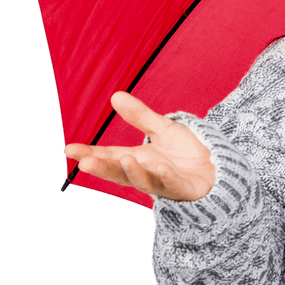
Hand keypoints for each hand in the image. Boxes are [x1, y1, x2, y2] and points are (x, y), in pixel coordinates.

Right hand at [63, 92, 214, 200]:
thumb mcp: (162, 129)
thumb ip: (140, 116)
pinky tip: (158, 166)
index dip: (89, 154)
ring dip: (132, 171)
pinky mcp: (182, 188)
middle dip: (102, 168)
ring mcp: (163, 183)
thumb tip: (115, 96)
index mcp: (137, 159)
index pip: (108, 156)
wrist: (216, 167)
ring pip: (143, 181)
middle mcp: (146, 173)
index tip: (68, 149)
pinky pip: (171, 184)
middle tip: (84, 163)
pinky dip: (164, 176)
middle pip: (119, 172)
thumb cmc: (185, 151)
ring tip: (123, 158)